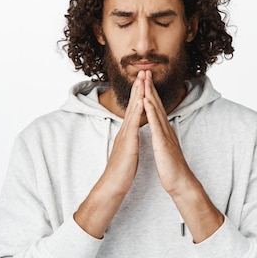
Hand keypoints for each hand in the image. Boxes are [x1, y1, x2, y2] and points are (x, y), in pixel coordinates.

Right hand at [73, 71, 144, 237]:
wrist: (112, 186)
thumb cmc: (121, 171)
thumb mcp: (128, 151)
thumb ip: (130, 141)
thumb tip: (134, 135)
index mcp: (127, 133)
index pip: (134, 109)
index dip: (139, 94)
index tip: (144, 81)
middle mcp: (125, 130)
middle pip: (132, 105)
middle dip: (138, 88)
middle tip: (143, 72)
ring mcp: (125, 135)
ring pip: (132, 111)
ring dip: (137, 95)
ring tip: (142, 80)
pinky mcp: (127, 143)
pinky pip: (133, 124)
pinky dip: (137, 112)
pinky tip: (142, 102)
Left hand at [143, 70, 223, 241]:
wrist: (180, 182)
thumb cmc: (171, 167)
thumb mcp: (165, 148)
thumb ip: (162, 137)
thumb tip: (159, 130)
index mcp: (164, 131)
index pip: (156, 108)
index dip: (150, 93)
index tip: (145, 80)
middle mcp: (165, 129)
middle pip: (157, 104)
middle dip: (150, 87)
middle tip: (145, 71)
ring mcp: (165, 134)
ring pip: (156, 110)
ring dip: (150, 94)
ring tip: (144, 79)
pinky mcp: (163, 142)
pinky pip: (156, 124)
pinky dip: (150, 111)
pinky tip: (146, 100)